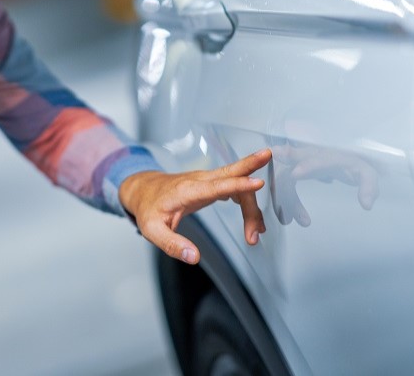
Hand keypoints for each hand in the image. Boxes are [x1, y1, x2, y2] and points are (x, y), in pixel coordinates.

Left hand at [119, 149, 271, 264]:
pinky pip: (234, 187)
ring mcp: (207, 180)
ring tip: (257, 232)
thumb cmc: (148, 208)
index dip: (238, 185)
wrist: (144, 190)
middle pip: (230, 172)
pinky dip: (247, 201)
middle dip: (251, 164)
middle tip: (270, 156)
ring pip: (236, 184)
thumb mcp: (152, 231)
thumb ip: (173, 245)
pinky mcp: (211, 184)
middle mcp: (200, 180)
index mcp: (187, 190)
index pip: (216, 186)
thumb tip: (194, 257)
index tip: (258, 183)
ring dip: (251, 205)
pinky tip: (254, 220)